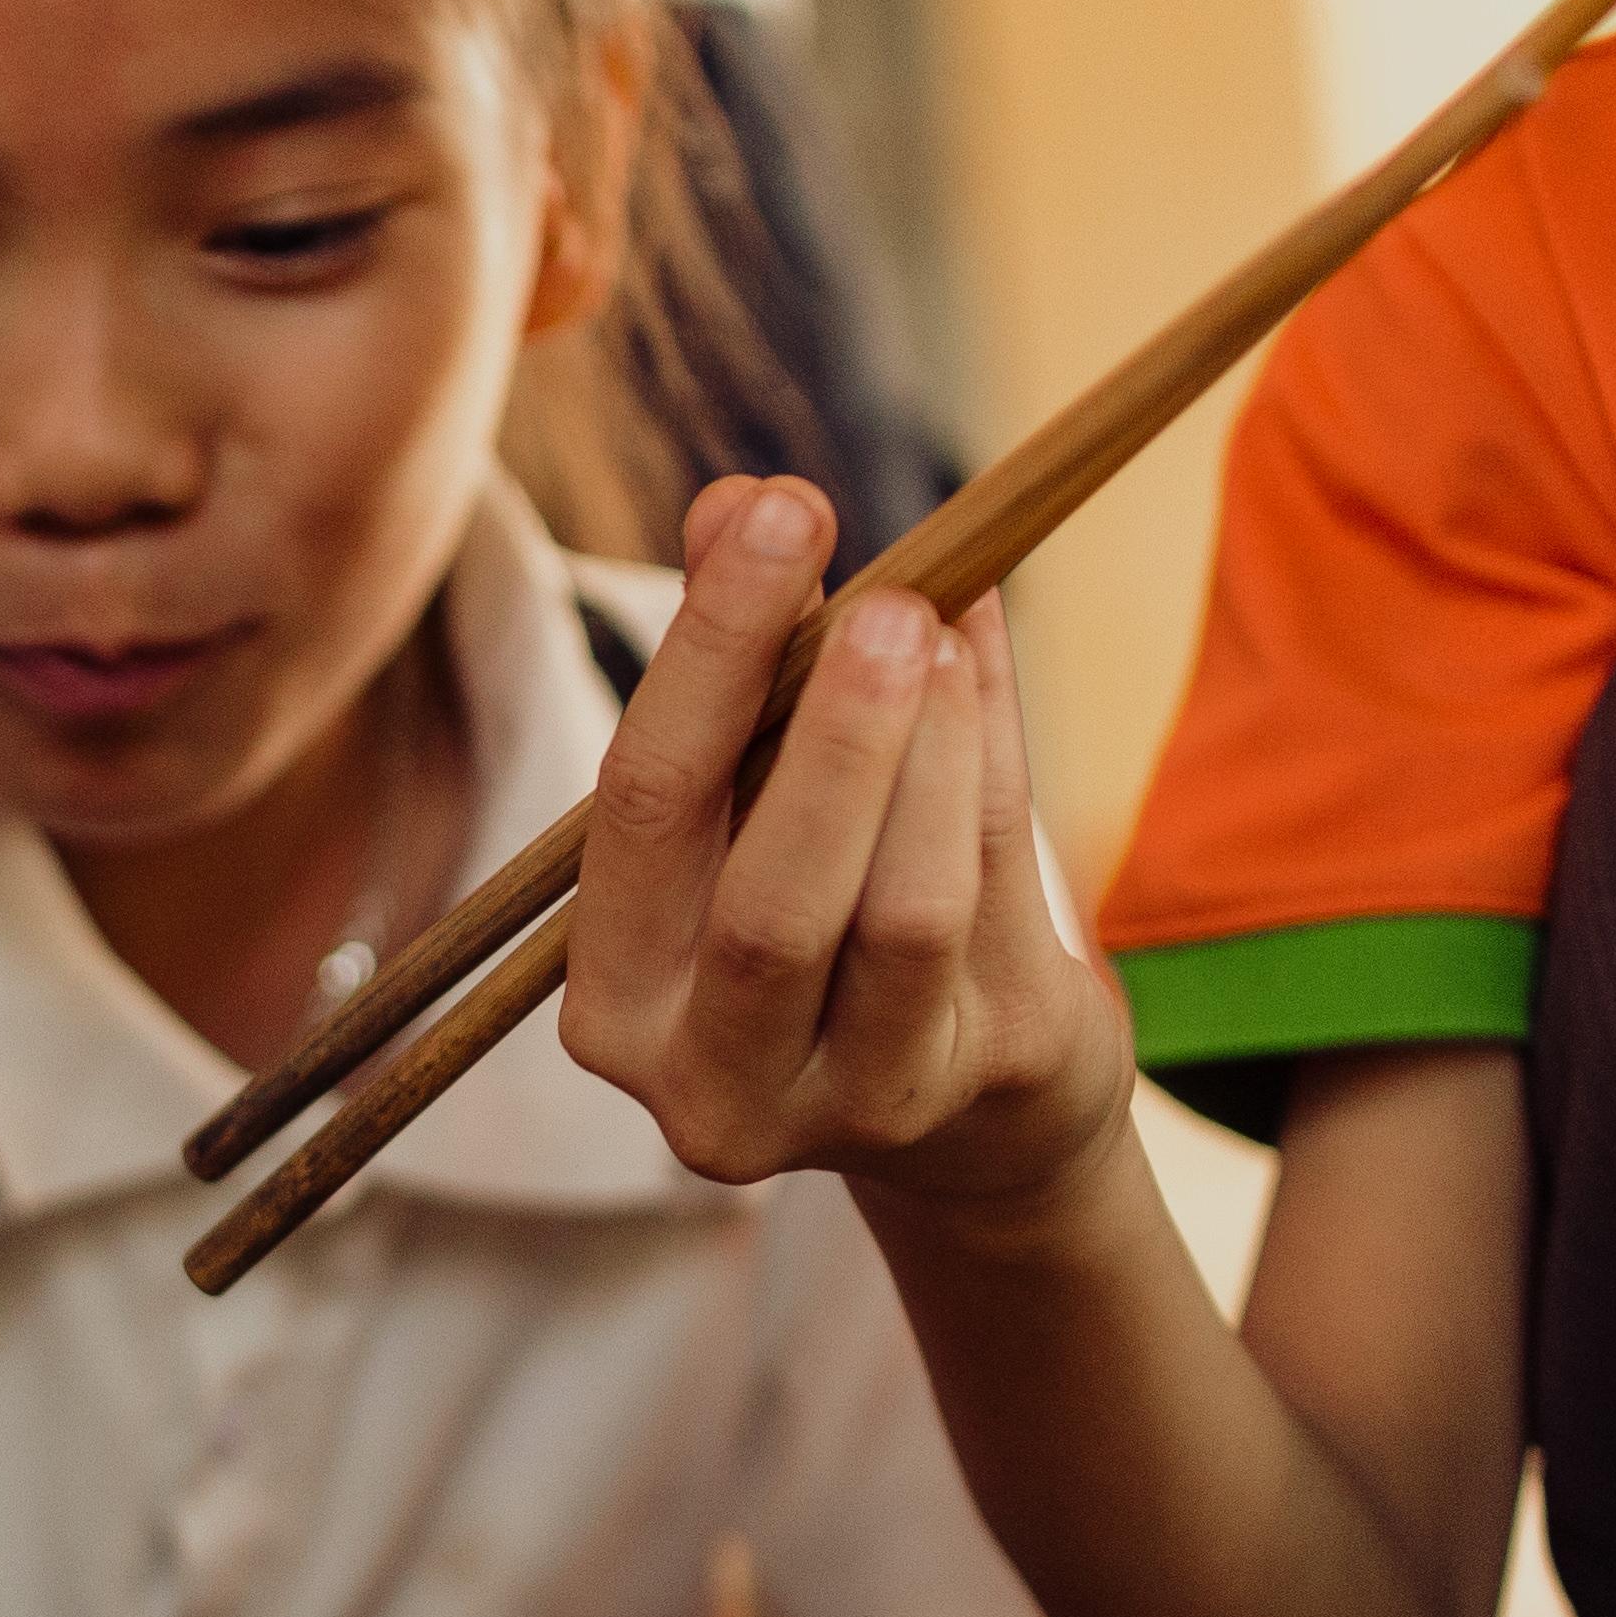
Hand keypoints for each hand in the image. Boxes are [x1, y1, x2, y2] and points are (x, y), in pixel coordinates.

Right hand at [557, 477, 1128, 1218]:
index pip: (645, 811)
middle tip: (893, 597)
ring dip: (936, 748)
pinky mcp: (980, 1085)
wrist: (961, 1116)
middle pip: (767, 899)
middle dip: (836, 732)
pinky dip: (993, 764)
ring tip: (944, 625)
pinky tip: (981, 665)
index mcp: (617, 1003)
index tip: (771, 512)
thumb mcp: (751, 802)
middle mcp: (711, 1083)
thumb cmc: (825, 916)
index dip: (708, 654)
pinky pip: (998, 902)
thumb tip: (738, 500)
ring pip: (902, 913)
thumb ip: (737, 664)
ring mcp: (855, 1106)